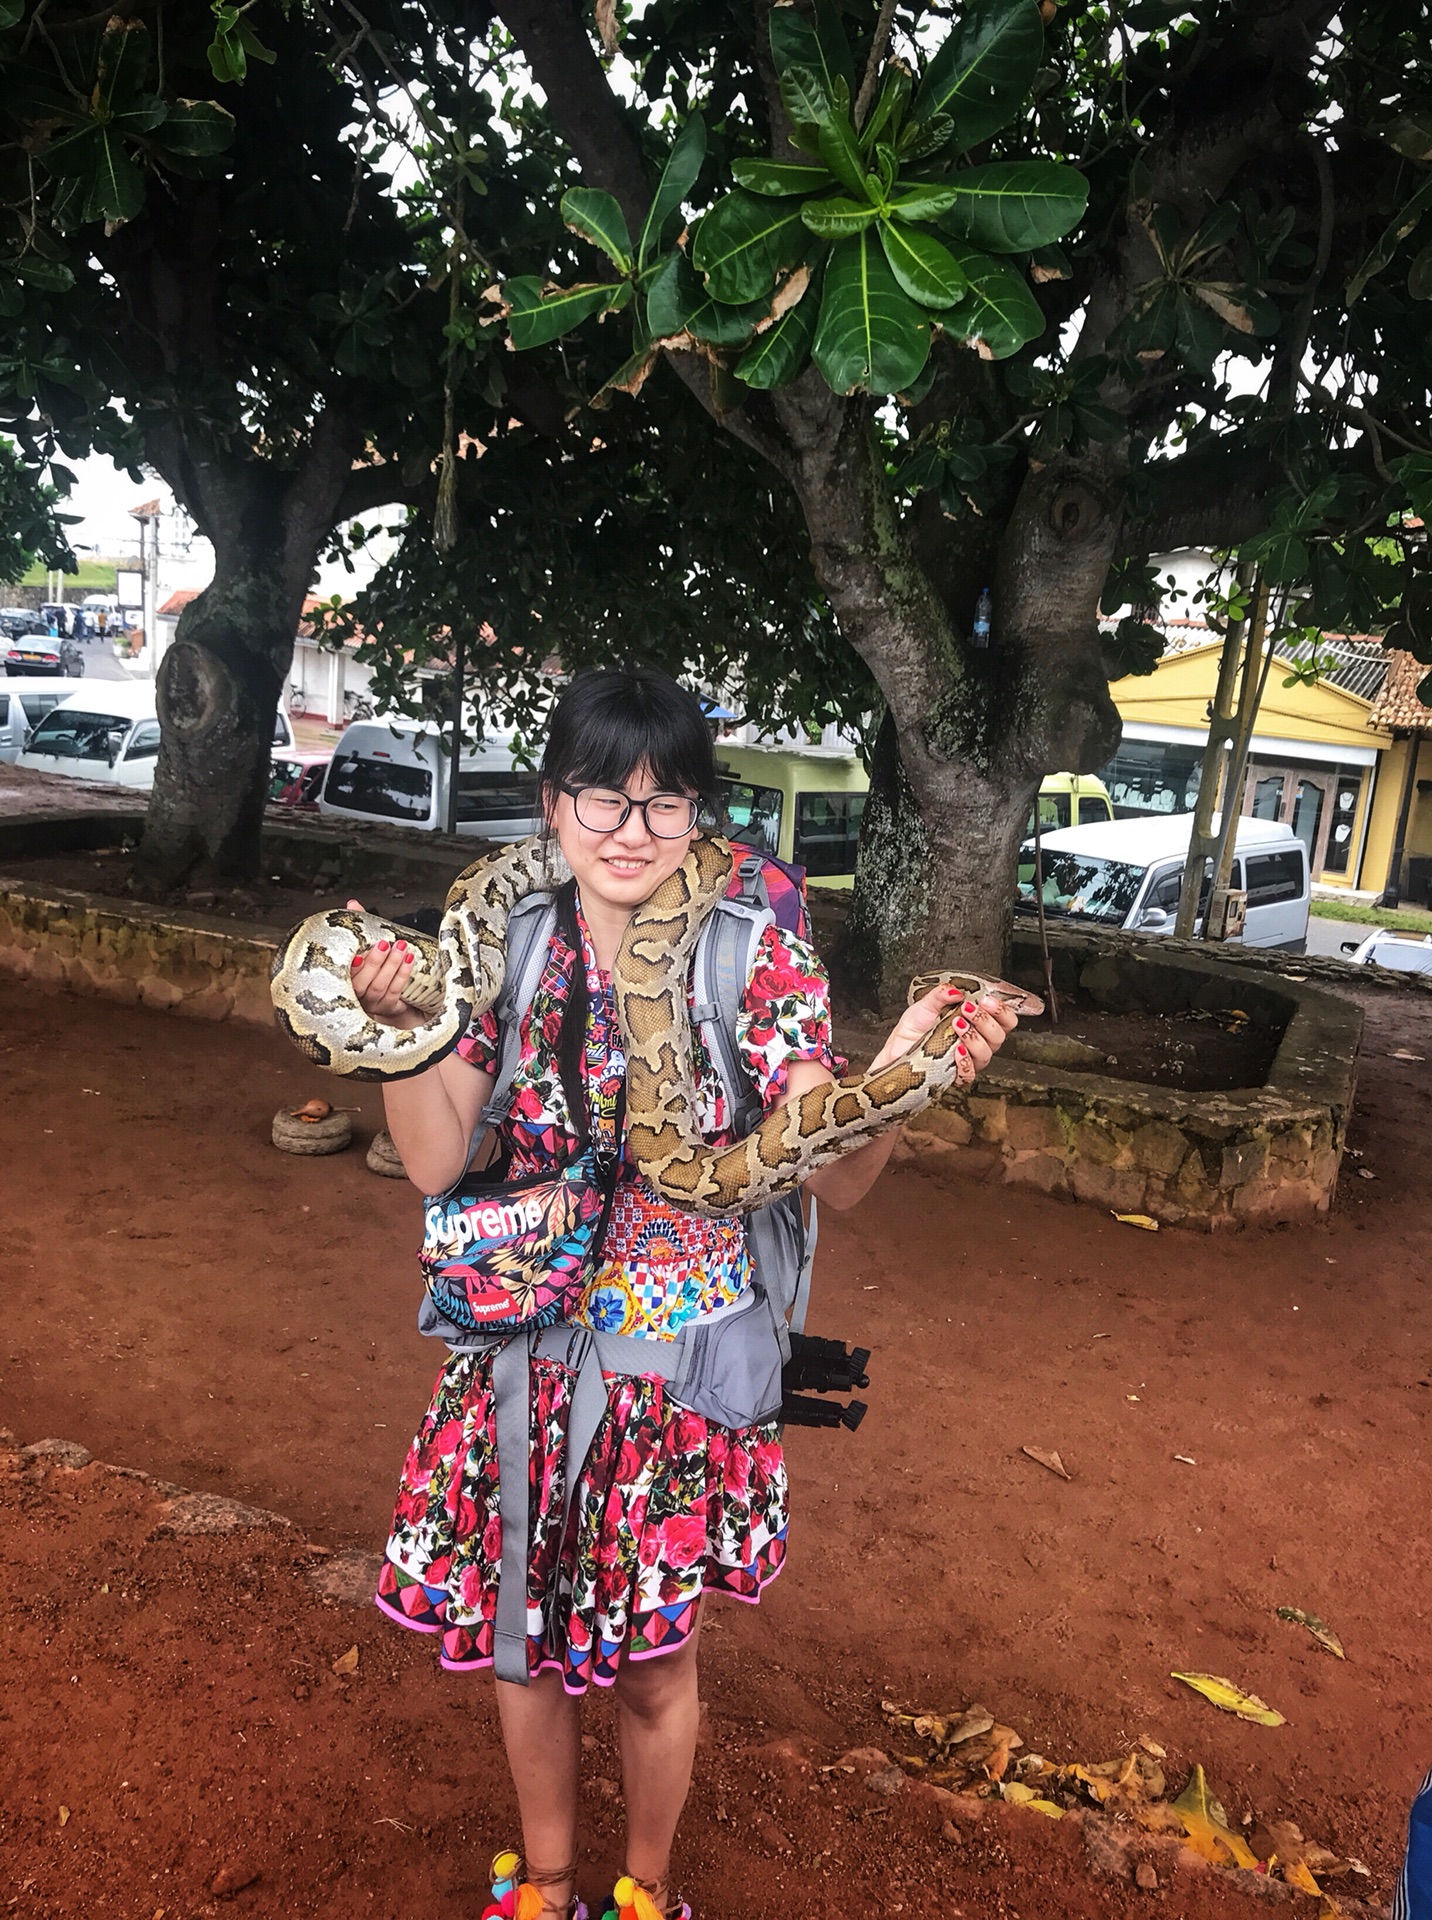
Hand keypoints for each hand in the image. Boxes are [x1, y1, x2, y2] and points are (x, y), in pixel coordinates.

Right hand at [346, 898, 422, 1029]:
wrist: (389, 997)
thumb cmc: (373, 968)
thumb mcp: (363, 947)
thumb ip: (358, 928)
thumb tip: (352, 904)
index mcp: (343, 980)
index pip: (344, 974)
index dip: (351, 965)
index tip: (358, 953)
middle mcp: (355, 995)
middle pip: (362, 983)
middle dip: (375, 962)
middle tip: (384, 944)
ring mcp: (371, 1004)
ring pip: (380, 987)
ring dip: (392, 966)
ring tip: (401, 948)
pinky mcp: (388, 1008)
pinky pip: (395, 992)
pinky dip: (403, 975)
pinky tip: (410, 961)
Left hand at [870, 981, 1018, 1078]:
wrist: (895, 1049)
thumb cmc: (913, 1029)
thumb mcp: (925, 1005)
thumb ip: (940, 995)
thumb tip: (954, 990)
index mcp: (976, 1024)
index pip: (1004, 1020)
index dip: (1002, 1010)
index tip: (987, 1000)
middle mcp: (976, 1042)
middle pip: (999, 1036)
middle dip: (986, 1021)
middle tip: (967, 1009)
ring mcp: (968, 1059)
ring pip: (986, 1053)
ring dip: (974, 1037)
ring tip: (956, 1025)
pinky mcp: (955, 1074)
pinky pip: (969, 1073)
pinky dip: (965, 1061)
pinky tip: (957, 1050)